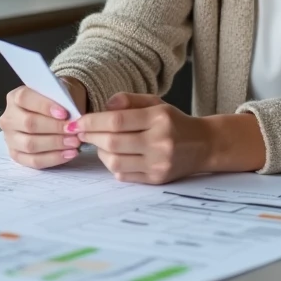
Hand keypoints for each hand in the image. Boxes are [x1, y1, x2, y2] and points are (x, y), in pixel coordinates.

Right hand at [0, 85, 83, 168]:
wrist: (56, 114)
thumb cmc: (59, 102)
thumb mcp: (62, 92)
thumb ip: (63, 99)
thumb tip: (72, 115)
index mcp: (15, 97)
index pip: (25, 98)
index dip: (44, 106)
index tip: (64, 113)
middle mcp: (9, 117)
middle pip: (28, 123)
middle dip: (54, 128)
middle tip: (73, 130)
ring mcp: (10, 138)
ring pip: (30, 144)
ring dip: (55, 144)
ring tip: (74, 143)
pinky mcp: (16, 155)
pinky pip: (33, 161)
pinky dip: (53, 158)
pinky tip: (68, 154)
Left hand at [70, 93, 213, 184]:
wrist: (203, 145)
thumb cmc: (174, 122)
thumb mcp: (155, 103)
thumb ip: (128, 100)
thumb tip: (103, 107)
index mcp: (159, 118)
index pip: (116, 120)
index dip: (92, 121)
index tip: (77, 122)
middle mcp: (160, 142)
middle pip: (112, 142)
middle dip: (91, 137)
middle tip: (82, 132)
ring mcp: (159, 163)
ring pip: (115, 162)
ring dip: (100, 153)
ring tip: (100, 144)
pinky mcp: (157, 179)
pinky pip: (124, 175)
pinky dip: (113, 165)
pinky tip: (114, 156)